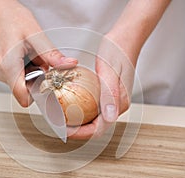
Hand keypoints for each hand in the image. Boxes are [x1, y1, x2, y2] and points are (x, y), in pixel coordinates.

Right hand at [0, 0, 76, 106]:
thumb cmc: (7, 16)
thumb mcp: (35, 35)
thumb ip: (52, 55)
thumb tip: (67, 65)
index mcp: (7, 67)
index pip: (24, 98)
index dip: (39, 93)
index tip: (47, 83)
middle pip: (24, 88)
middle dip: (36, 76)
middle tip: (37, 58)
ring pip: (19, 81)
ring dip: (29, 70)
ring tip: (28, 51)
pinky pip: (13, 74)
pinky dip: (22, 66)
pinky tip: (22, 51)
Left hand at [68, 0, 170, 138]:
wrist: (126, 38)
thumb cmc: (118, 51)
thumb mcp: (110, 71)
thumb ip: (110, 96)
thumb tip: (109, 118)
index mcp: (119, 104)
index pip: (99, 128)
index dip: (81, 133)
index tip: (64, 131)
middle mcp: (117, 106)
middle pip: (95, 127)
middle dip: (76, 130)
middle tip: (58, 125)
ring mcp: (113, 101)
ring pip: (94, 119)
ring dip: (77, 122)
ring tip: (61, 118)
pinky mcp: (108, 95)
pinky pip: (93, 108)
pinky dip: (80, 110)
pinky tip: (69, 105)